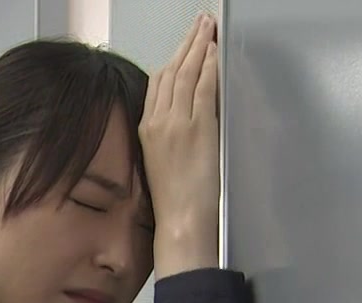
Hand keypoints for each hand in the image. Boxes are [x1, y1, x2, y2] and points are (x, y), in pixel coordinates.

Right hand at [140, 14, 219, 277]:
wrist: (180, 221)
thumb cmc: (175, 201)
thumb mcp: (161, 163)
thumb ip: (167, 136)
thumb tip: (182, 118)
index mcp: (146, 129)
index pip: (157, 83)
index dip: (171, 59)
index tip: (183, 45)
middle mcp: (158, 122)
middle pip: (170, 72)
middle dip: (186, 44)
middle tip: (200, 23)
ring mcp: (177, 123)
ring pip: (186, 74)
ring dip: (198, 47)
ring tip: (207, 28)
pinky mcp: (197, 128)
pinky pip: (202, 87)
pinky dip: (209, 66)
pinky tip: (215, 52)